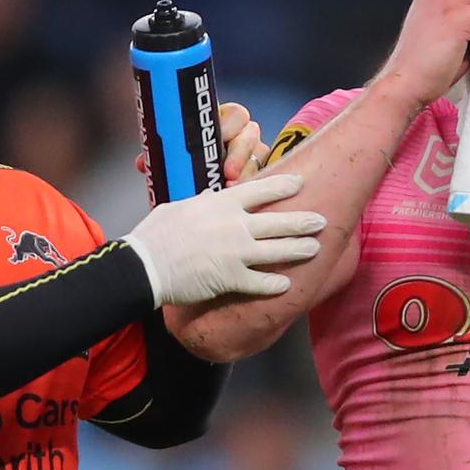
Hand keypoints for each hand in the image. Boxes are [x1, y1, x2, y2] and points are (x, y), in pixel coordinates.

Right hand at [122, 174, 324, 305]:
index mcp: (223, 204)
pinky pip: (262, 281)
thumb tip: (211, 197)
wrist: (147, 265)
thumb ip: (201, 203)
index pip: (261, 190)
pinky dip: (275, 284)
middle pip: (279, 221)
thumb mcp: (179, 207)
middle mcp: (236, 225)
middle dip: (303, 221)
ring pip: (279, 250)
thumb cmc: (157, 234)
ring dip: (300, 249)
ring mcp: (237, 252)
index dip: (284, 186)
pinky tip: (286, 285)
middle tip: (321, 221)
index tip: (301, 183)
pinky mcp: (233, 278)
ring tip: (316, 249)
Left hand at [134, 102, 268, 183]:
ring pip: (259, 156)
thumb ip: (163, 157)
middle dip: (240, 154)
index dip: (230, 126)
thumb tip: (143, 163)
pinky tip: (240, 199)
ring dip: (247, 173)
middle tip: (227, 174)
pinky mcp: (258, 173)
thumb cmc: (185, 164)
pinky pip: (263, 176)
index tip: (221, 139)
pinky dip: (253, 186)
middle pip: (252, 132)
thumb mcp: (174, 157)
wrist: (196, 192)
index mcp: (220, 121)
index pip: (235, 114)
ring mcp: (252, 154)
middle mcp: (240, 135)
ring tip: (230, 190)